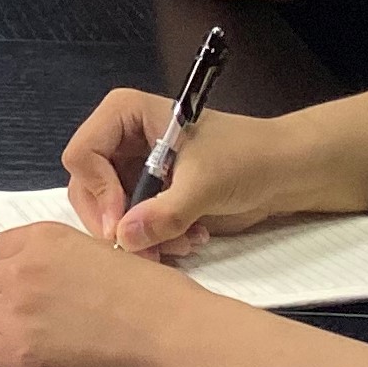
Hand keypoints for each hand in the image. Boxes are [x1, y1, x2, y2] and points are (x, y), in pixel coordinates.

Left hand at [0, 222, 222, 366]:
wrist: (179, 338)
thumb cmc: (160, 298)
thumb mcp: (106, 255)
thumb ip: (68, 263)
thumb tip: (56, 282)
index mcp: (46, 238)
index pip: (0, 251)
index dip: (17, 272)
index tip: (39, 291)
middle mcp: (22, 267)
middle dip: (3, 298)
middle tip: (37, 321)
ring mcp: (16, 309)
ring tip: (28, 340)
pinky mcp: (19, 352)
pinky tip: (25, 358)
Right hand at [60, 90, 301, 249]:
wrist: (285, 173)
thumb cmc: (246, 158)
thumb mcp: (204, 182)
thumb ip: (163, 213)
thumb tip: (123, 240)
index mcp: (124, 115)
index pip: (82, 154)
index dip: (98, 192)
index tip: (121, 225)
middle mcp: (121, 140)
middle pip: (88, 187)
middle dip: (118, 222)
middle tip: (146, 251)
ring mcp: (133, 169)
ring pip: (109, 213)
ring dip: (142, 236)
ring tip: (183, 242)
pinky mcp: (149, 196)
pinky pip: (132, 225)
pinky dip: (156, 240)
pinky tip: (190, 239)